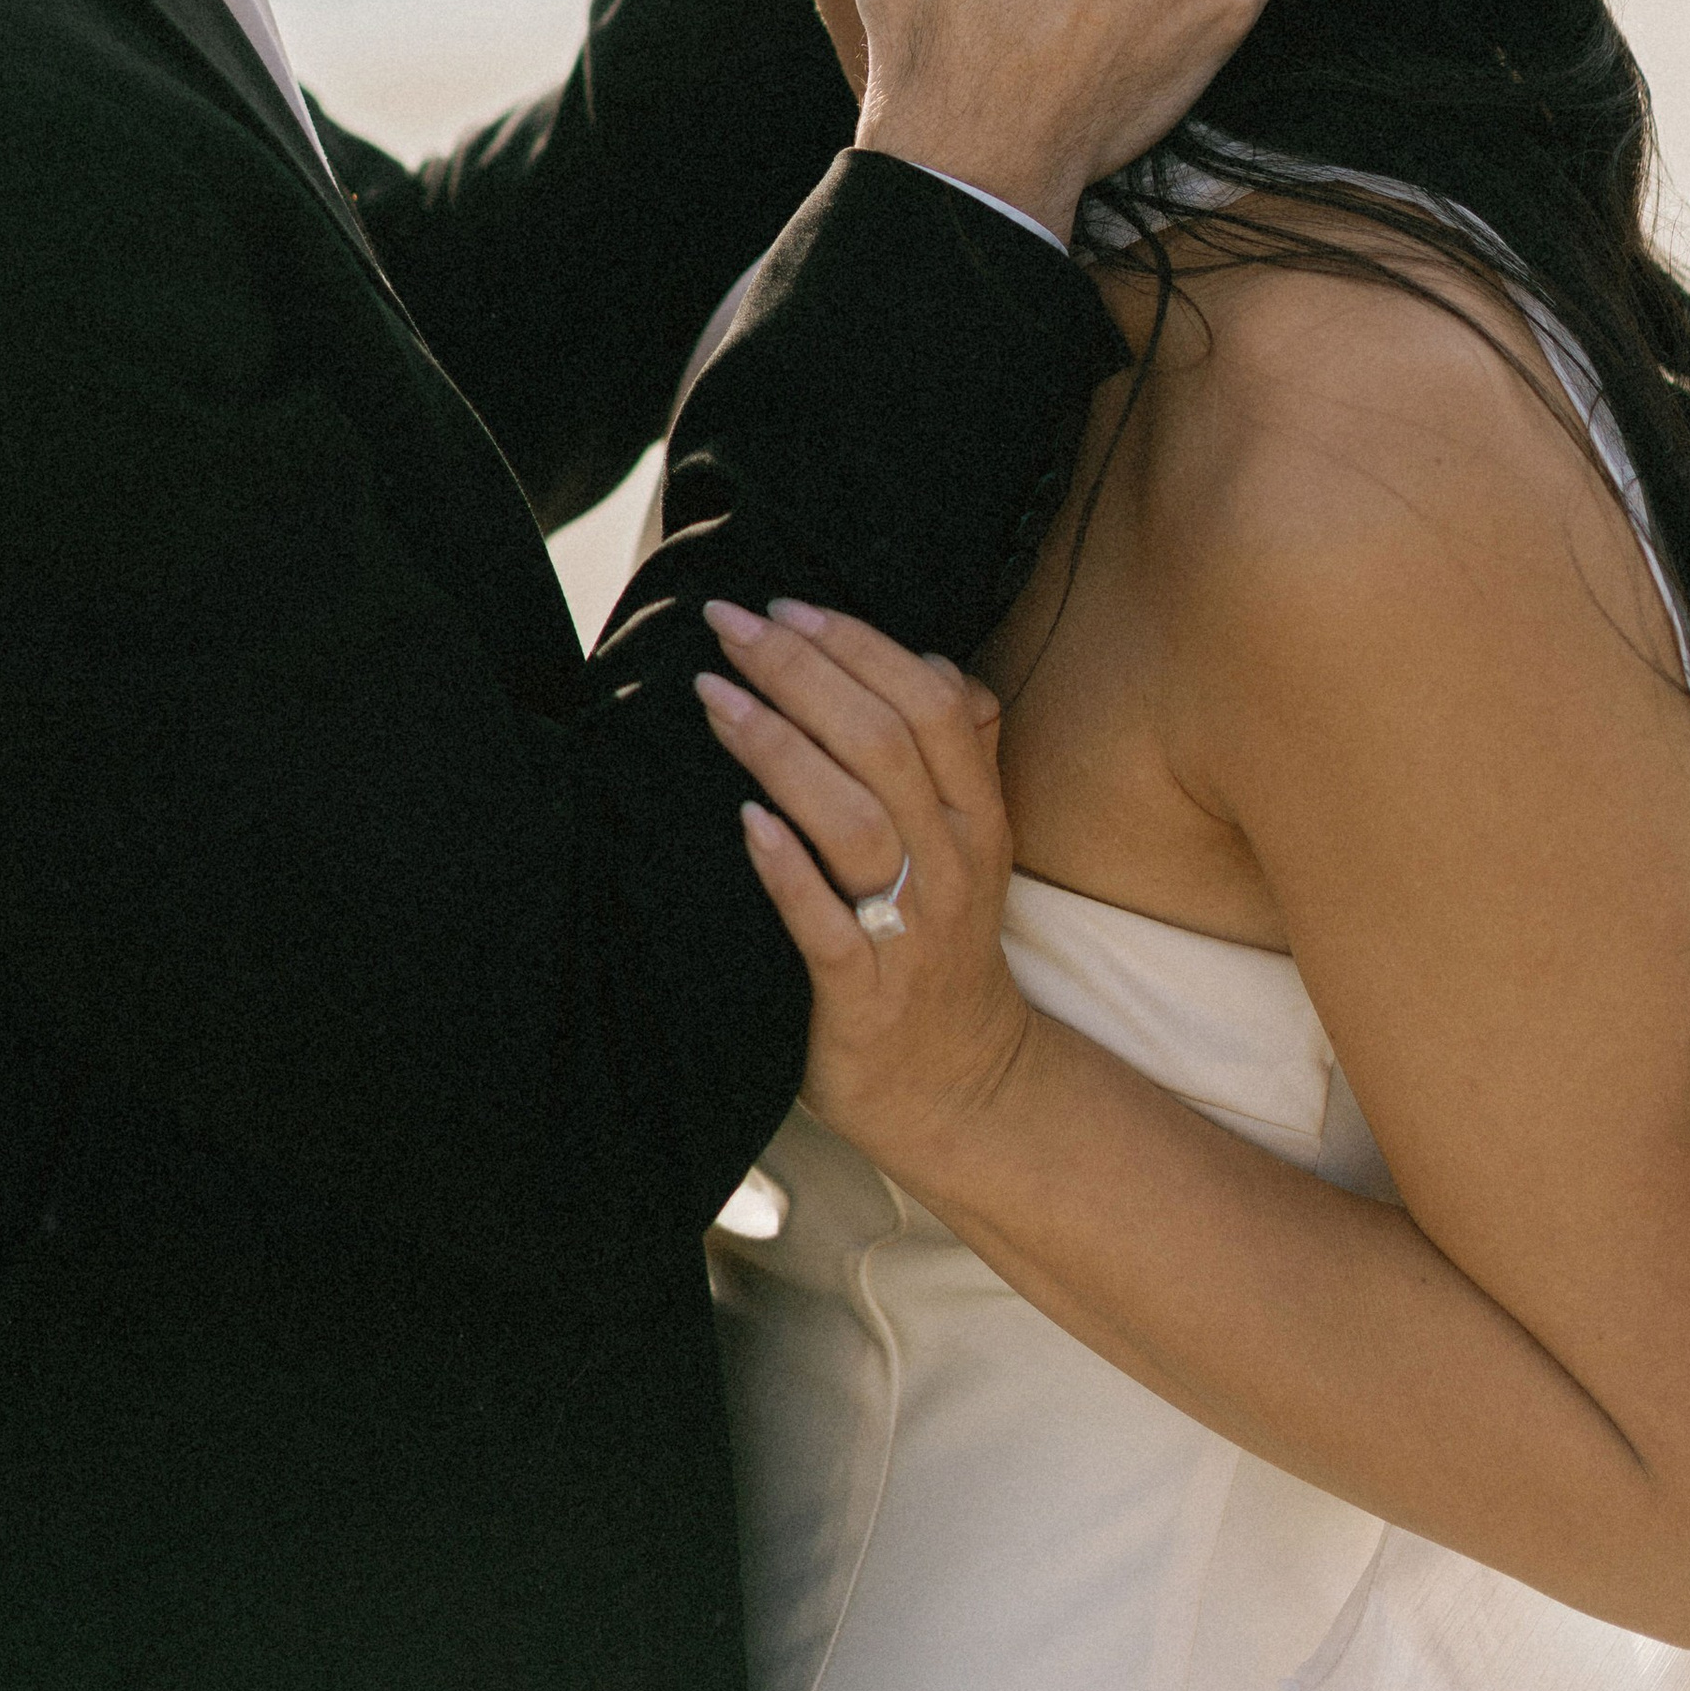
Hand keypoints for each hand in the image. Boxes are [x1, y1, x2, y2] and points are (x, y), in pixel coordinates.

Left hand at [695, 598, 1035, 1184]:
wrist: (959, 1085)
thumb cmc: (939, 942)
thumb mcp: (970, 843)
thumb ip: (959, 753)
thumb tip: (931, 660)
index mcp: (976, 815)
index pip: (929, 701)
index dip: (858, 645)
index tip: (786, 605)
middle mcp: (951, 862)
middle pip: (882, 743)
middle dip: (800, 672)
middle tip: (728, 625)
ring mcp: (910, 930)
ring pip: (853, 819)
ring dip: (779, 748)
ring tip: (713, 698)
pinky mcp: (864, 994)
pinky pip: (825, 925)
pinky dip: (786, 870)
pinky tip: (743, 823)